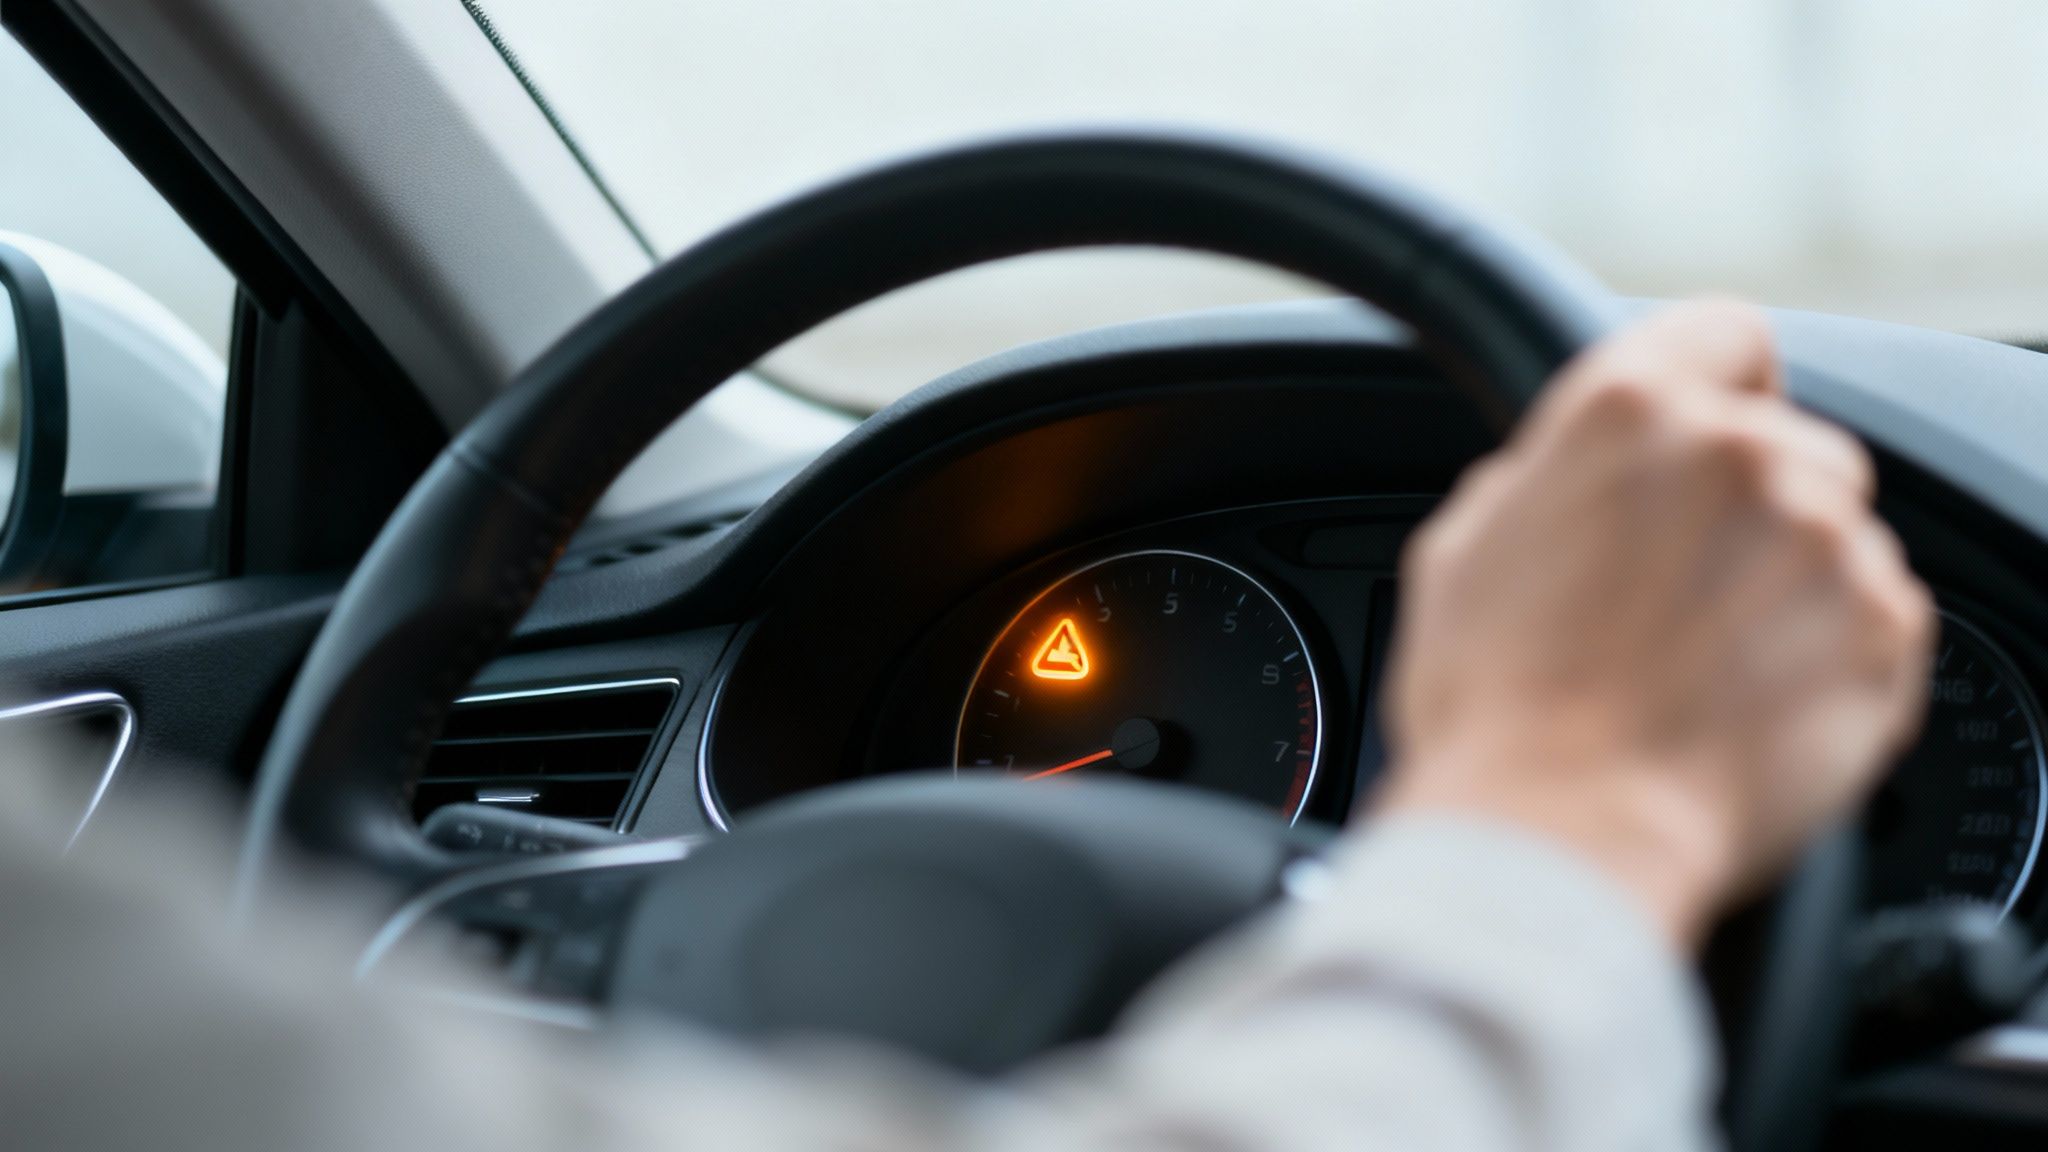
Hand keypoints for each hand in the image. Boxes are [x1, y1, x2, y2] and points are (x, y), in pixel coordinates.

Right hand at [1376, 301, 1934, 948]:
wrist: (1562, 833)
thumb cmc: (1495, 708)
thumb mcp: (1462, 552)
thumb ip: (1546, 479)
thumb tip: (1577, 480)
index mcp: (1627, 411)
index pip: (1722, 331)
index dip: (1718, 380)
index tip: (1710, 429)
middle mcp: (1741, 454)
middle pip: (1789, 443)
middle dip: (1748, 506)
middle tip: (1679, 591)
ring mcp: (1825, 539)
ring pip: (1833, 533)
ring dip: (1787, 584)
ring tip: (1707, 667)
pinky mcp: (1883, 628)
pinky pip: (1878, 616)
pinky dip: (1830, 654)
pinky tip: (1751, 703)